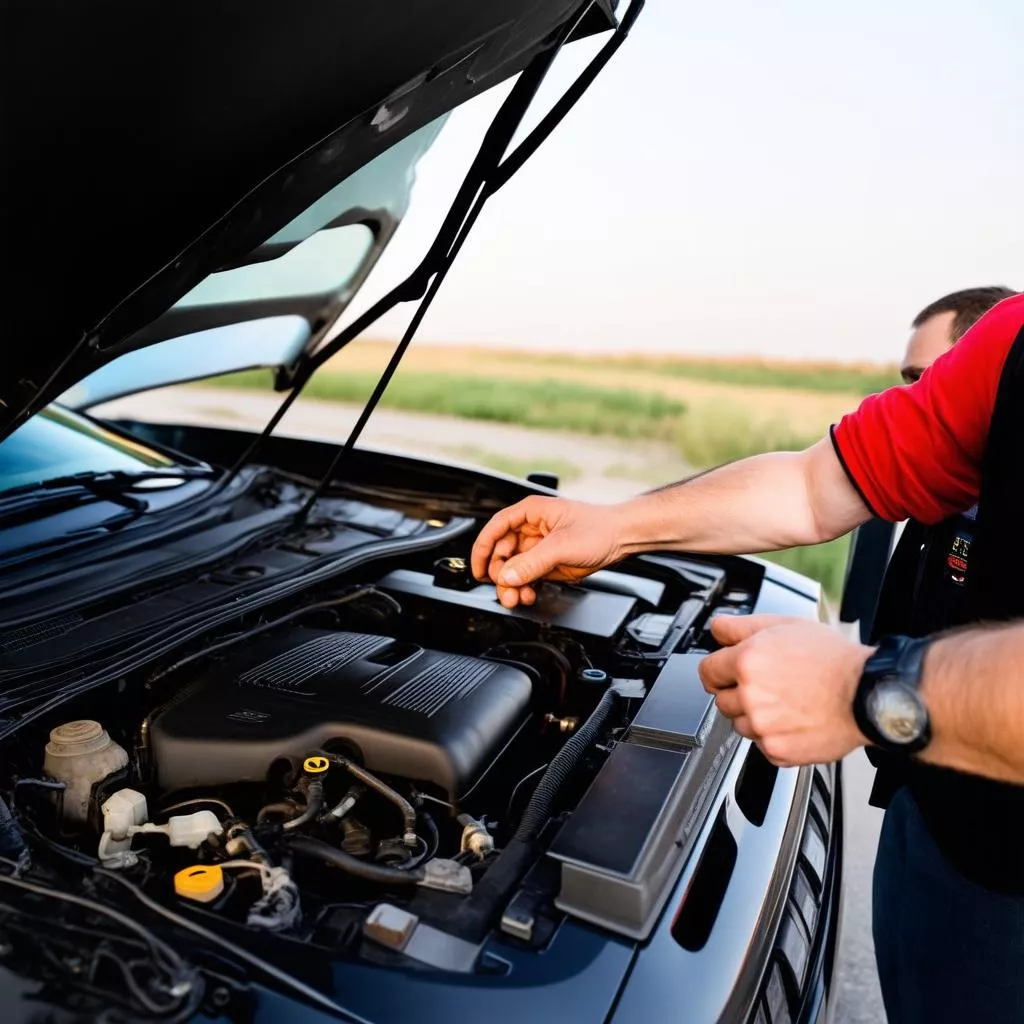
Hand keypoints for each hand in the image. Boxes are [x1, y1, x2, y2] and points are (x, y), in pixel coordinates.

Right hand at [471, 496, 625, 607]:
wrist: (623, 539)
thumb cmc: (599, 528)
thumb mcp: (562, 546)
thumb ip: (532, 563)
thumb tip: (507, 576)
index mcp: (531, 513)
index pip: (496, 528)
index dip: (483, 548)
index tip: (478, 569)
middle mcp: (531, 529)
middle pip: (502, 553)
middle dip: (500, 574)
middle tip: (505, 591)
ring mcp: (538, 547)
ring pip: (513, 568)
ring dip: (511, 585)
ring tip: (517, 598)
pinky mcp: (547, 563)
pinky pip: (526, 577)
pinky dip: (524, 588)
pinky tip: (529, 595)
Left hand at [698, 614, 871, 765]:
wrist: (868, 693)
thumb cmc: (833, 659)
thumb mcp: (785, 625)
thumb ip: (741, 627)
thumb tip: (717, 629)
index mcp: (747, 661)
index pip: (707, 671)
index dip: (717, 670)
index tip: (724, 674)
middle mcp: (750, 695)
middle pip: (721, 700)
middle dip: (738, 693)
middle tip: (767, 687)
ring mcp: (763, 726)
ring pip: (740, 724)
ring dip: (754, 716)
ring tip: (785, 703)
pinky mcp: (778, 750)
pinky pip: (762, 745)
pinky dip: (774, 736)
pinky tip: (794, 720)